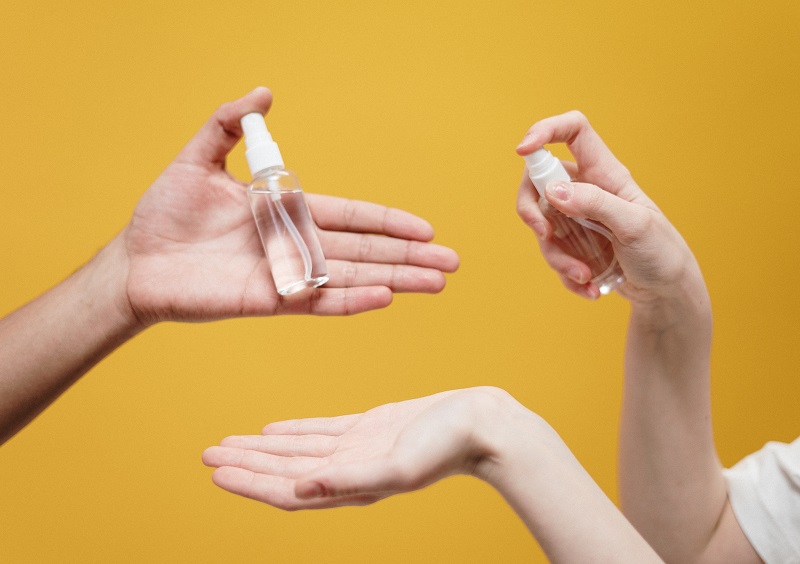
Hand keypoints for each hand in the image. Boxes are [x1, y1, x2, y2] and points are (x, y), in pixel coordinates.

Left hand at [118, 87, 458, 326]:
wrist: (134, 261)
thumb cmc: (165, 213)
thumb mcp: (197, 157)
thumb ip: (231, 124)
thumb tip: (264, 92)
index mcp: (287, 211)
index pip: (352, 217)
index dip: (389, 222)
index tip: (426, 229)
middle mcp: (295, 245)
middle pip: (365, 250)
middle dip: (410, 256)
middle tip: (452, 263)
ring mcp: (286, 275)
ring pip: (353, 276)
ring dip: (396, 279)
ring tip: (436, 283)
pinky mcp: (269, 301)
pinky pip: (319, 300)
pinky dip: (352, 300)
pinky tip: (386, 297)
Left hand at [202, 387, 511, 509]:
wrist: (483, 425)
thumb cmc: (448, 448)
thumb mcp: (398, 466)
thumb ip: (350, 480)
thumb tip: (302, 489)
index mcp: (351, 486)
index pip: (287, 489)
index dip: (249, 482)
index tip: (215, 471)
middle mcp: (348, 471)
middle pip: (283, 470)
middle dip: (245, 464)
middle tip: (206, 454)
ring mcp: (357, 448)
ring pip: (296, 450)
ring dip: (261, 448)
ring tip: (229, 443)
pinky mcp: (369, 427)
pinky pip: (320, 431)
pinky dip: (293, 431)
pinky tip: (273, 429)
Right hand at [515, 111, 702, 304]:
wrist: (666, 290)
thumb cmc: (661, 250)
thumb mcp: (635, 225)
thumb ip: (595, 204)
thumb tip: (553, 191)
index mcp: (605, 173)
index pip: (573, 132)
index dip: (545, 130)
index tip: (522, 150)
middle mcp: (585, 189)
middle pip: (538, 181)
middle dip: (531, 210)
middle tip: (543, 234)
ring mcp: (575, 217)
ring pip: (541, 225)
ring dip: (557, 256)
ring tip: (585, 276)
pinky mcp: (572, 244)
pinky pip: (552, 253)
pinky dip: (565, 274)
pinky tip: (589, 287)